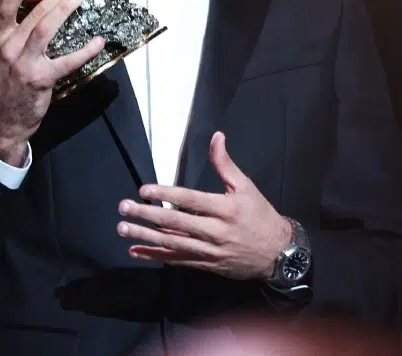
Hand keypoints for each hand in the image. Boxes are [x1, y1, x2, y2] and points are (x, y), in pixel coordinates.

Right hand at [0, 0, 104, 166]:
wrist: (1, 120)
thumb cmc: (6, 83)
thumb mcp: (2, 54)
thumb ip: (17, 33)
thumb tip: (46, 7)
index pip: (4, 8)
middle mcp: (9, 47)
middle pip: (34, 13)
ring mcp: (24, 63)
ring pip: (46, 29)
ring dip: (65, 10)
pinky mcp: (41, 79)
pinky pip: (67, 61)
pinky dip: (85, 51)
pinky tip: (97, 42)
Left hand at [117, 132, 291, 279]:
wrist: (278, 254)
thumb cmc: (260, 216)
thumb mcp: (247, 187)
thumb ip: (226, 164)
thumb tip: (216, 137)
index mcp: (225, 209)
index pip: (189, 200)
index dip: (165, 195)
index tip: (144, 190)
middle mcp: (215, 232)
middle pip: (175, 224)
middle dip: (146, 216)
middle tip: (124, 208)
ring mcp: (209, 251)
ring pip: (172, 244)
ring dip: (145, 238)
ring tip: (123, 229)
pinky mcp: (206, 265)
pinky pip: (177, 260)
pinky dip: (156, 256)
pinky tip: (137, 252)